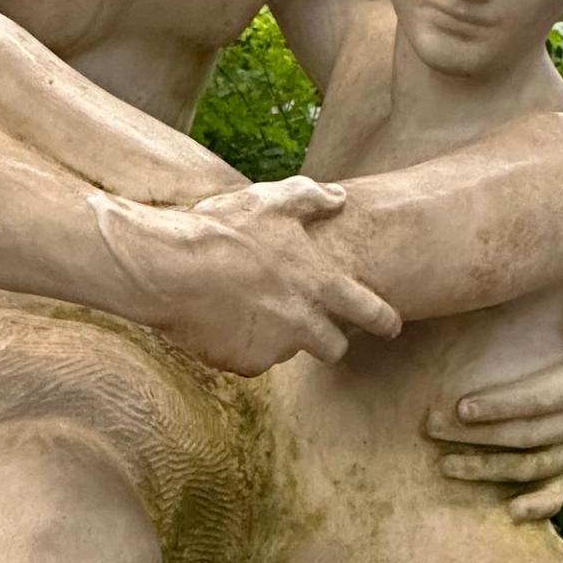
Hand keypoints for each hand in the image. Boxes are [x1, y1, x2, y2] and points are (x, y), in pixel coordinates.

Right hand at [100, 178, 400, 376]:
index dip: (385, 320)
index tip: (391, 325)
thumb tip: (339, 199)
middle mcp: (305, 321)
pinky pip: (248, 360)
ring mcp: (274, 347)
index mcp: (321, 283)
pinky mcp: (242, 363)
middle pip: (334, 348)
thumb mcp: (272, 201)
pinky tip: (220, 320)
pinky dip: (239, 346)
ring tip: (245, 306)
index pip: (372, 311)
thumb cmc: (224, 230)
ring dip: (275, 336)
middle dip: (328, 340)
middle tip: (307, 323)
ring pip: (286, 351)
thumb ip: (312, 199)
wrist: (170, 268)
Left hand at [428, 281, 562, 523]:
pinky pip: (556, 490)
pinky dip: (537, 505)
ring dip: (488, 470)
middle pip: (524, 436)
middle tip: (432, 428)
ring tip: (445, 467)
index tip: (463, 407)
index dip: (502, 407)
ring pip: (531, 467)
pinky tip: (510, 513)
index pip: (538, 402)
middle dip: (477, 437)